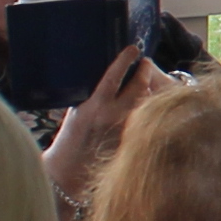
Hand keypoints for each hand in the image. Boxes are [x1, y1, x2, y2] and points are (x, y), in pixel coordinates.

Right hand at [46, 44, 170, 203]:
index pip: (114, 77)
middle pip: (138, 87)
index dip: (124, 61)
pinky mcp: (132, 139)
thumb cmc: (71, 137)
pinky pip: (146, 119)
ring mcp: (124, 128)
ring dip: (149, 89)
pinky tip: (149, 103)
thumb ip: (95, 93)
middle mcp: (111, 115)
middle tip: (146, 63)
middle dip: (144, 72)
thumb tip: (114, 74)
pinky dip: (148, 108)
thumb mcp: (78, 109)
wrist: (70, 170)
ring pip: (145, 102)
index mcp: (93, 105)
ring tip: (148, 80)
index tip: (133, 50)